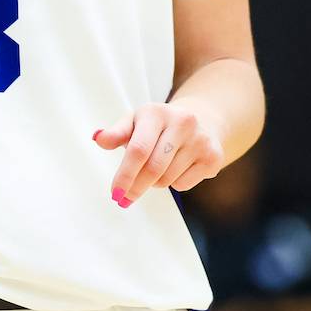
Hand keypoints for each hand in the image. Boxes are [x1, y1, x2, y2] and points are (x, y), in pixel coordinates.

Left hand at [94, 100, 225, 206]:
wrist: (202, 119)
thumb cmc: (159, 125)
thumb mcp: (136, 122)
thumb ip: (117, 133)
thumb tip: (97, 138)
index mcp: (157, 113)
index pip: (138, 149)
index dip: (125, 175)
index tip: (115, 193)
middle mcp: (182, 122)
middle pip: (153, 168)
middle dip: (135, 187)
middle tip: (124, 198)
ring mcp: (200, 139)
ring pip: (167, 179)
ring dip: (154, 183)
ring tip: (157, 168)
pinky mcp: (213, 157)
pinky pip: (183, 184)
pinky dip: (173, 183)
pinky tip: (177, 168)